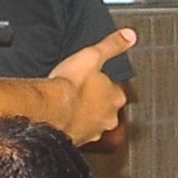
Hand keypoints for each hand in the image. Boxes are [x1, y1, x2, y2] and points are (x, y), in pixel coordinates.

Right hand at [40, 27, 135, 144]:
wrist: (48, 110)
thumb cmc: (69, 84)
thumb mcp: (92, 55)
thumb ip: (112, 45)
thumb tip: (130, 35)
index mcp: (115, 98)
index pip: (115, 91)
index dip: (103, 84)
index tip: (92, 80)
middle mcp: (108, 118)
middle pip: (106, 109)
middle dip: (95, 103)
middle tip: (79, 93)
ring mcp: (92, 132)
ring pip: (92, 123)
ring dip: (82, 116)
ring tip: (68, 106)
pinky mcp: (76, 142)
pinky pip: (76, 134)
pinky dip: (70, 127)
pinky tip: (60, 120)